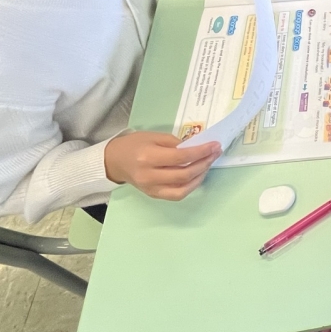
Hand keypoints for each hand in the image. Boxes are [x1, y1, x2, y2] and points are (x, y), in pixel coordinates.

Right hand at [104, 130, 221, 199]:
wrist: (115, 161)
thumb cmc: (135, 144)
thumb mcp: (154, 136)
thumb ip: (176, 143)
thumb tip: (197, 148)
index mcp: (148, 158)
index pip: (181, 157)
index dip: (201, 152)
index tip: (215, 145)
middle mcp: (149, 176)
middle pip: (184, 175)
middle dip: (204, 164)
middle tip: (215, 153)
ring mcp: (151, 189)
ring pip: (182, 189)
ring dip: (200, 177)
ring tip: (208, 164)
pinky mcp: (154, 195)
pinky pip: (177, 195)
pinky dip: (190, 186)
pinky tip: (197, 175)